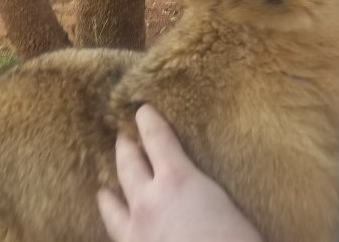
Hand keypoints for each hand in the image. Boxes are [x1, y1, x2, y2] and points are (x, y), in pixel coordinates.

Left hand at [97, 103, 263, 241]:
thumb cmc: (235, 238)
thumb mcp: (225, 200)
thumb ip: (206, 188)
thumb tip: (202, 189)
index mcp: (177, 179)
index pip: (158, 140)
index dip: (148, 122)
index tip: (142, 109)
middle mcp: (149, 202)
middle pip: (129, 167)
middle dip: (124, 148)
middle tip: (121, 135)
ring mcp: (136, 233)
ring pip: (113, 207)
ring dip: (108, 194)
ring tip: (102, 188)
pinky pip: (116, 235)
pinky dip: (113, 226)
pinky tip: (116, 228)